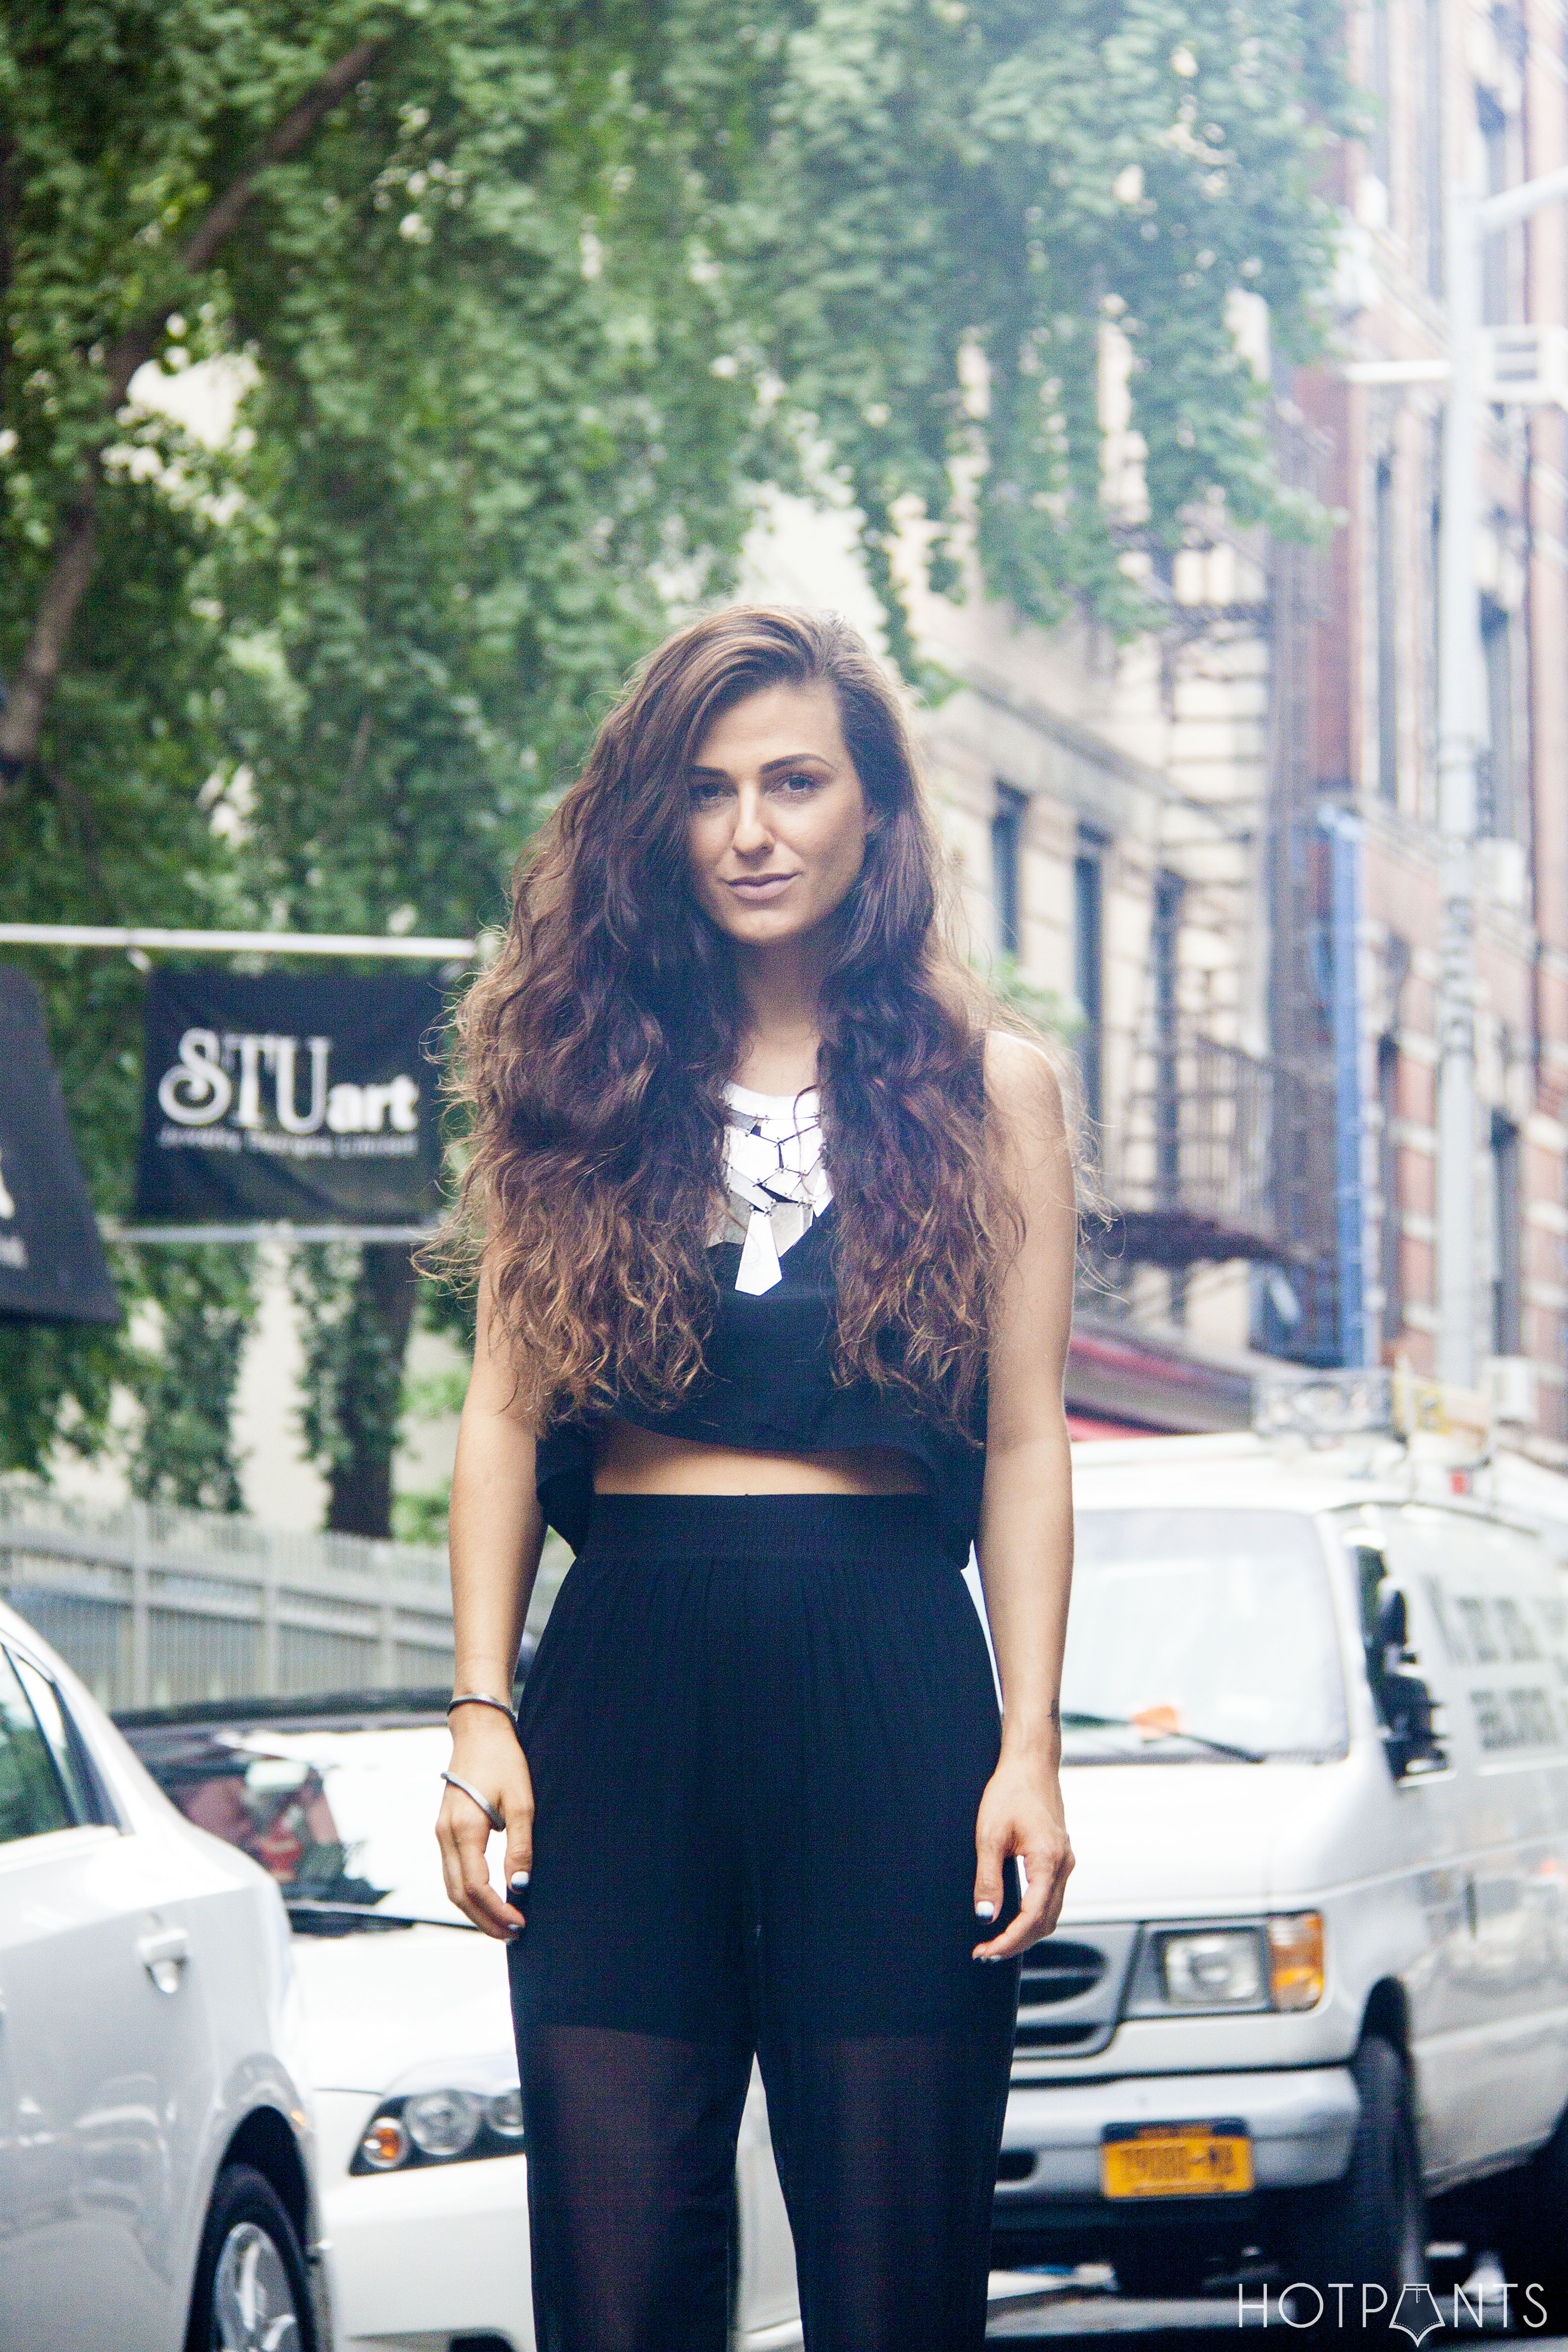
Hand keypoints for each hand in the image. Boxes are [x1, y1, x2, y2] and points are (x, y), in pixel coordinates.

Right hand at [435, 1709, 535, 1940]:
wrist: (478, 1732)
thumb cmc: (504, 1762)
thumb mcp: (521, 1802)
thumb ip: (520, 1847)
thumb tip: (520, 1888)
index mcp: (463, 1829)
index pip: (476, 1887)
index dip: (497, 1911)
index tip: (520, 1924)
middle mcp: (445, 1836)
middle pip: (459, 1895)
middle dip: (485, 1920)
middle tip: (513, 1934)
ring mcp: (440, 1834)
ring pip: (452, 1887)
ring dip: (475, 1911)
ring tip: (502, 1924)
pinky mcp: (443, 1831)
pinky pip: (451, 1873)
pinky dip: (467, 1893)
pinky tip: (488, 1899)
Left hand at [972, 1747, 1072, 1959]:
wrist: (1031, 1763)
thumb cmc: (1009, 1792)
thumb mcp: (989, 1835)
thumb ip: (988, 1878)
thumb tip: (985, 1917)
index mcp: (1048, 1861)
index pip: (1032, 1917)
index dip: (1009, 1940)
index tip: (985, 1951)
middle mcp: (1063, 1865)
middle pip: (1045, 1922)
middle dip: (1017, 1942)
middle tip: (986, 1953)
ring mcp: (1065, 1862)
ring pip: (1051, 1913)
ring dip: (1025, 1932)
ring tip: (996, 1942)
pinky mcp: (1060, 1857)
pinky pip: (1051, 1898)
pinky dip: (1033, 1915)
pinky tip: (1012, 1918)